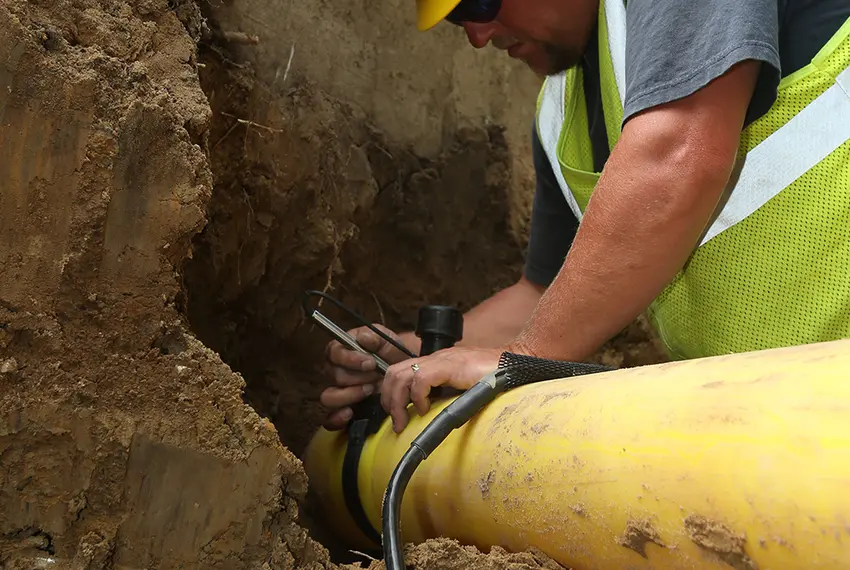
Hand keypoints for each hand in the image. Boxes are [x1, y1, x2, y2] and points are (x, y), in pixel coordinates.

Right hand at [319, 324, 414, 429]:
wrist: (402, 369)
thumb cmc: (391, 352)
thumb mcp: (386, 340)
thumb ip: (375, 337)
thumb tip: (363, 338)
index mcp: (341, 350)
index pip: (334, 353)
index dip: (350, 359)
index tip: (370, 362)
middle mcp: (335, 370)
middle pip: (335, 376)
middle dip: (357, 377)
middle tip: (376, 376)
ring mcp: (337, 391)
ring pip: (329, 396)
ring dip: (349, 395)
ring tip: (369, 390)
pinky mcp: (343, 408)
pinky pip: (329, 419)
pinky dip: (336, 418)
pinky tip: (350, 413)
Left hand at [381, 346, 501, 432]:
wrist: (515, 364)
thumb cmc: (494, 377)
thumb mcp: (463, 390)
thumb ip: (447, 398)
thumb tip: (432, 420)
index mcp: (436, 363)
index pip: (400, 371)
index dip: (390, 393)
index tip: (395, 415)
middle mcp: (435, 358)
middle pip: (394, 372)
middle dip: (388, 398)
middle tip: (396, 421)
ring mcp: (443, 360)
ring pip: (402, 374)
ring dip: (397, 400)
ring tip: (404, 419)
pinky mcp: (453, 365)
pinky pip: (422, 377)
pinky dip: (417, 395)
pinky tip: (424, 409)